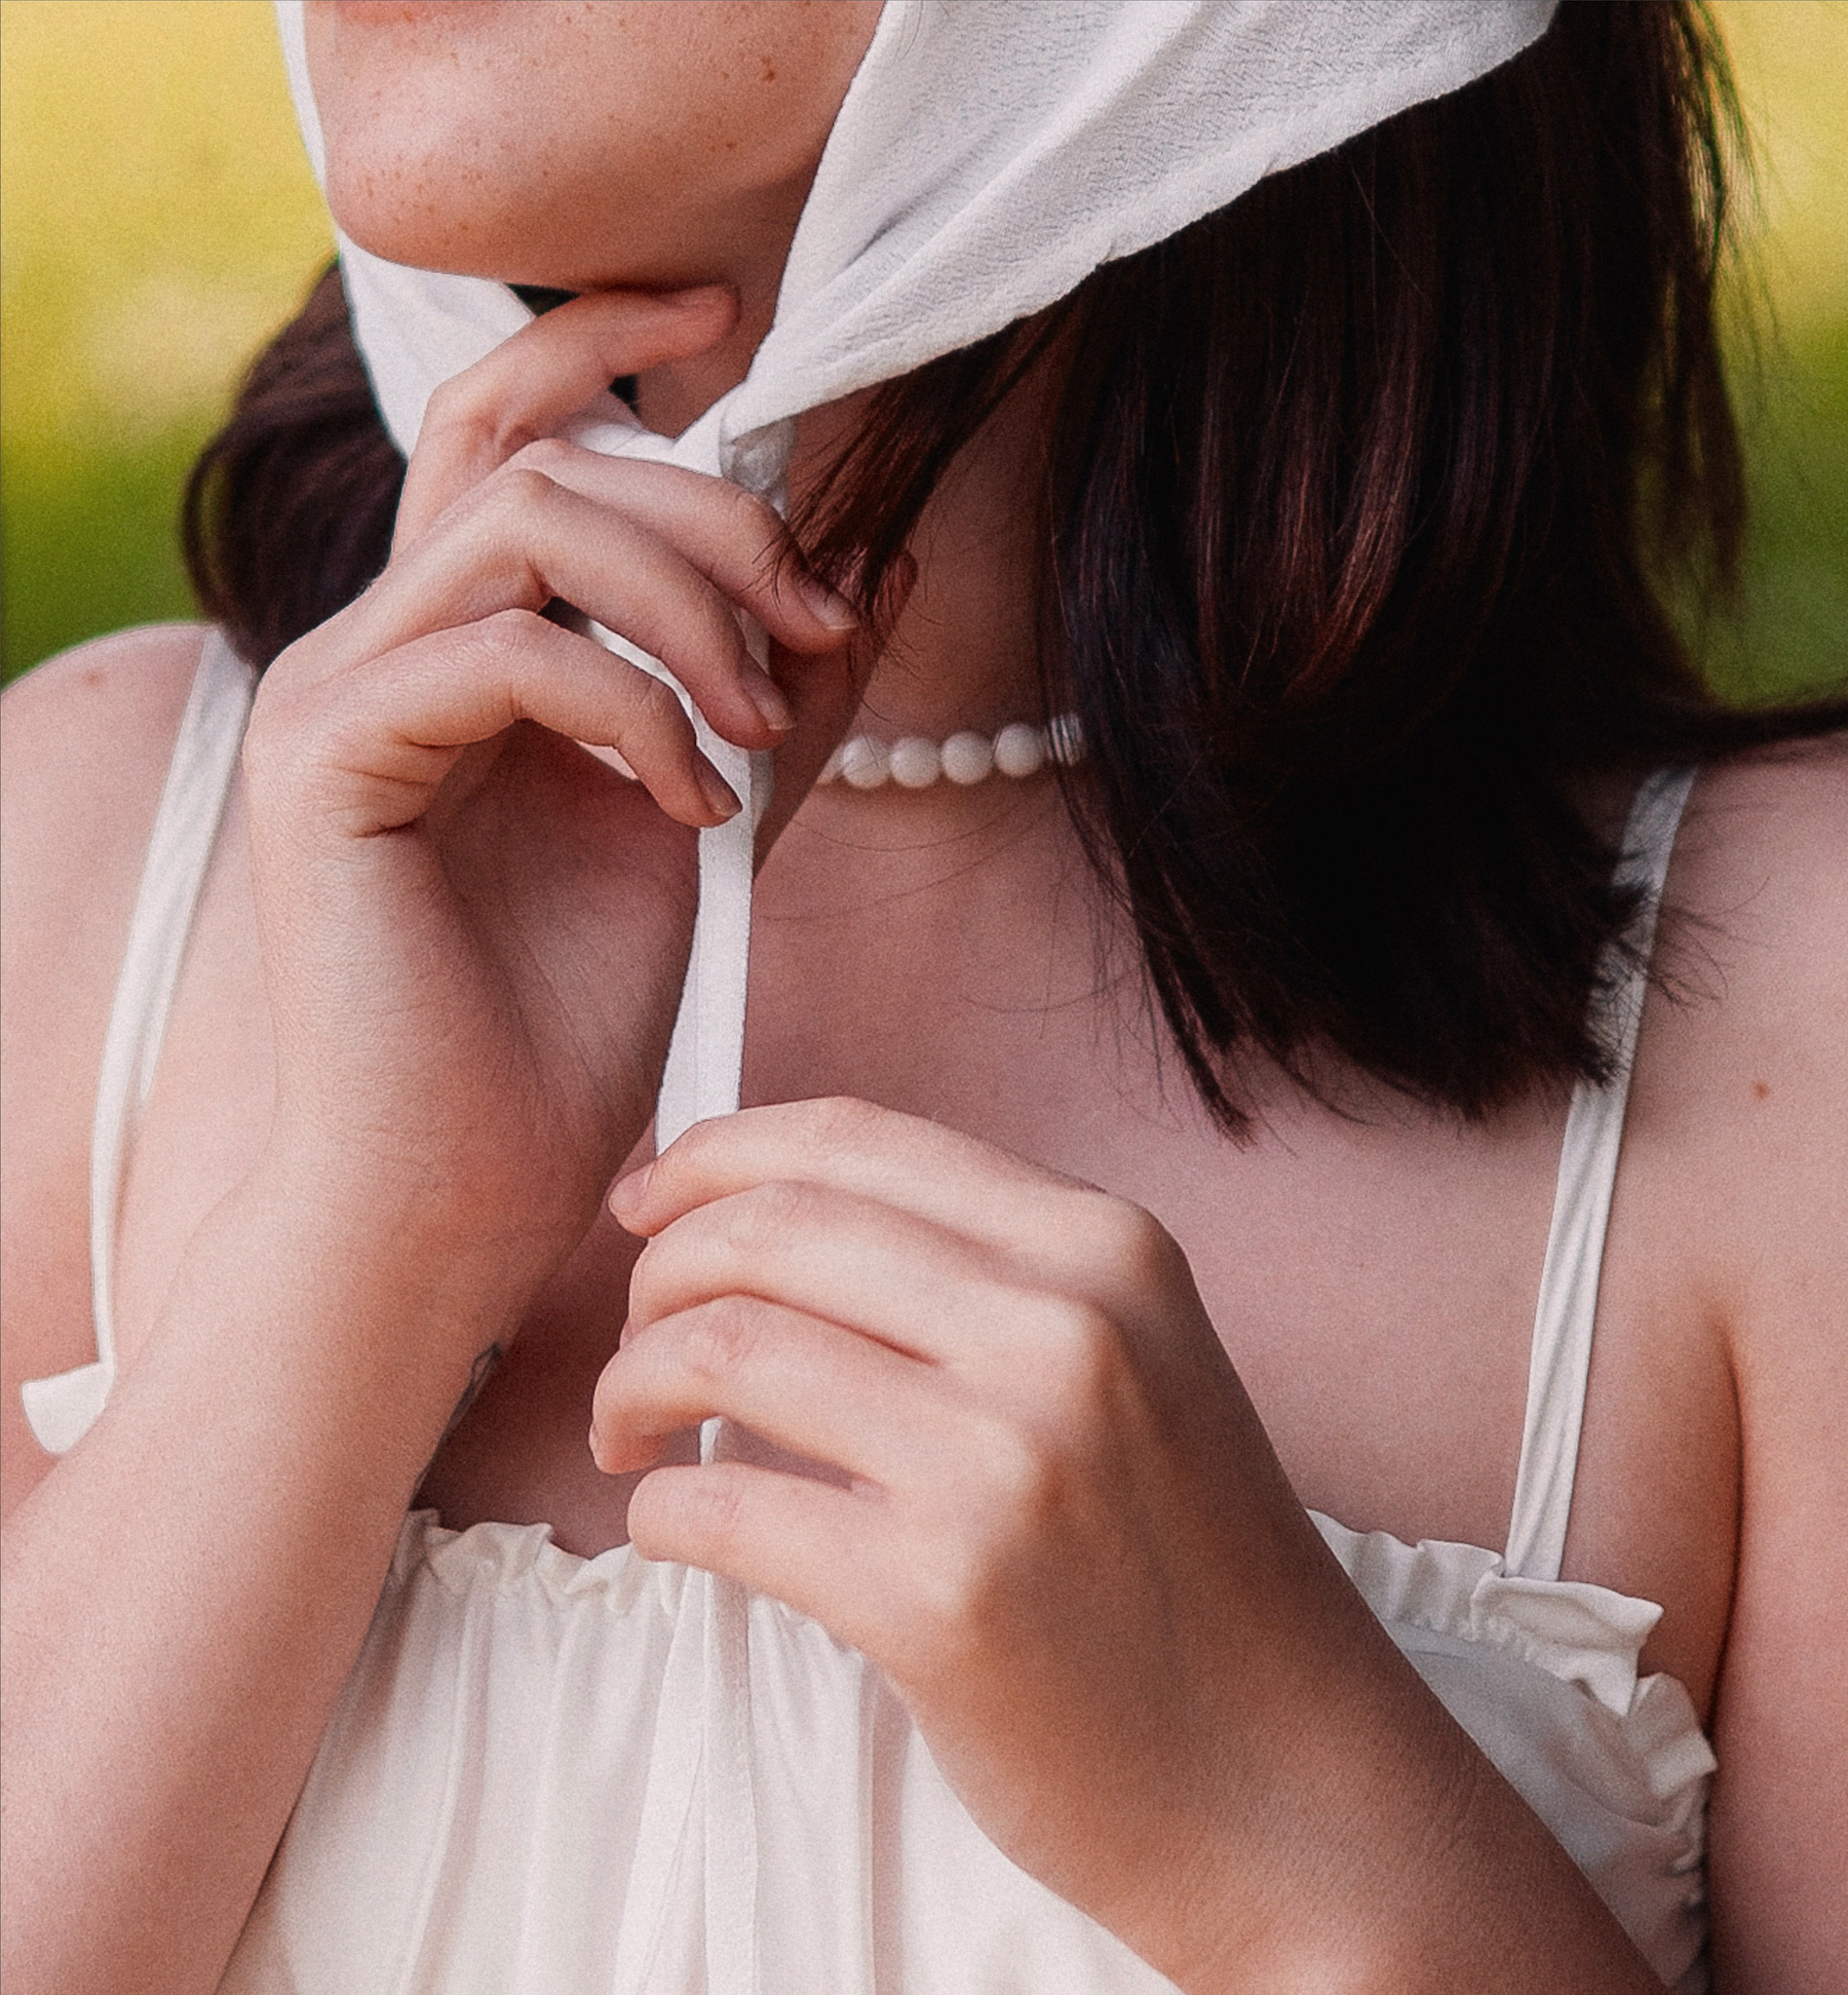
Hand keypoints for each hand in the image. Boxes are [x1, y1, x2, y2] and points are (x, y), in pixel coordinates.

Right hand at [240, 291, 879, 1301]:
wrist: (473, 1187)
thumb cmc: (572, 1023)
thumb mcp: (712, 823)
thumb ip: (777, 692)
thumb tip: (880, 553)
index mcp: (458, 643)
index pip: (509, 427)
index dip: (603, 337)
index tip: (735, 313)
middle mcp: (380, 642)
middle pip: (550, 459)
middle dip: (717, 521)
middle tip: (814, 628)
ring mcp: (336, 693)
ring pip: (526, 528)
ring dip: (685, 607)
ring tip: (755, 730)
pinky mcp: (327, 761)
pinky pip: (503, 651)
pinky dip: (628, 710)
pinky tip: (689, 809)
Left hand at [594, 1098, 1368, 1989]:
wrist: (1291, 1792)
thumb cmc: (1189, 1582)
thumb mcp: (1139, 1372)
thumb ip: (990, 1284)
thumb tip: (763, 1221)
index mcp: (1108, 1251)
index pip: (852, 1138)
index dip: (713, 1157)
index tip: (645, 1203)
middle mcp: (1064, 1331)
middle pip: (767, 1229)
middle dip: (653, 1274)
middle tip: (634, 1346)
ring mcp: (1004, 1464)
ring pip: (722, 1350)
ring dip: (630, 1386)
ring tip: (630, 1436)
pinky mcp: (938, 1600)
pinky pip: (717, 1506)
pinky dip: (658, 1509)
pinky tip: (674, 1526)